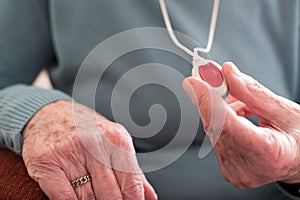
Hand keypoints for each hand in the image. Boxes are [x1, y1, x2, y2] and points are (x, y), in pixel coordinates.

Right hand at [22, 100, 156, 199]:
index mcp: (117, 139)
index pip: (132, 184)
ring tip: (93, 197)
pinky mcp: (47, 161)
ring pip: (87, 198)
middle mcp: (94, 143)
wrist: (49, 113)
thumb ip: (132, 170)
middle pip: (111, 194)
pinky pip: (64, 197)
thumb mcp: (114, 142)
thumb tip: (149, 198)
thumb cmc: (86, 130)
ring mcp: (70, 152)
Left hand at [182, 62, 299, 187]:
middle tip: (213, 76)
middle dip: (212, 98)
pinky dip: (222, 120)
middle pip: (217, 126)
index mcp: (267, 155)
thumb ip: (254, 93)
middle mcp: (246, 168)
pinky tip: (238, 115)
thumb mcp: (286, 112)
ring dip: (221, 109)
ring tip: (245, 105)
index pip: (227, 125)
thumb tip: (227, 74)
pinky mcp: (228, 169)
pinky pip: (216, 137)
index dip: (208, 101)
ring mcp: (235, 171)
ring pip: (214, 130)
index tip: (194, 82)